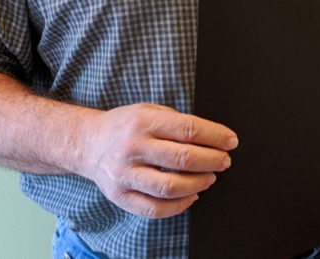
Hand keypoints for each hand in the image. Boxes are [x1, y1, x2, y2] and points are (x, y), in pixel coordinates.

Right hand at [77, 103, 237, 218]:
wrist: (89, 143)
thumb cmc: (126, 126)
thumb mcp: (150, 111)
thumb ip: (178, 123)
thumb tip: (215, 138)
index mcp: (143, 121)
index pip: (188, 129)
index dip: (215, 137)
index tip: (231, 142)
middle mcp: (133, 148)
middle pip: (183, 158)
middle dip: (212, 160)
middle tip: (224, 161)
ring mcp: (125, 174)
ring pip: (170, 187)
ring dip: (199, 183)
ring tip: (210, 177)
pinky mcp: (120, 196)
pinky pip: (154, 209)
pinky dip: (179, 206)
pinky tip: (192, 195)